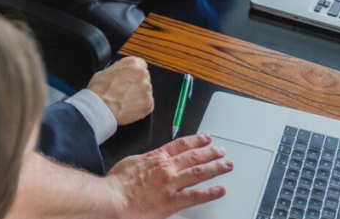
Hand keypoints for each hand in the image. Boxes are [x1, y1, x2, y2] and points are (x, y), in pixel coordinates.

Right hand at [86, 57, 153, 125]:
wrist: (100, 108)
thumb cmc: (98, 91)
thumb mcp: (104, 72)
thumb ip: (117, 70)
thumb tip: (119, 73)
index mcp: (132, 63)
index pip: (141, 64)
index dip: (135, 73)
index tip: (131, 79)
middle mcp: (142, 73)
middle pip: (145, 78)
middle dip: (137, 85)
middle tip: (126, 92)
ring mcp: (147, 89)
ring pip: (146, 92)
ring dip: (139, 96)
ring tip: (125, 102)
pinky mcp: (149, 103)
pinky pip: (147, 105)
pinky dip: (140, 108)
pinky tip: (129, 109)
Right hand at [104, 134, 233, 218]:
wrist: (113, 197)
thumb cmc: (117, 183)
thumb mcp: (130, 163)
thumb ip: (145, 161)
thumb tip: (150, 160)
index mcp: (156, 157)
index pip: (181, 145)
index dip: (196, 140)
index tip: (206, 138)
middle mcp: (167, 167)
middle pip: (194, 156)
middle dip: (210, 152)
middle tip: (222, 151)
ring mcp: (171, 183)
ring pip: (199, 172)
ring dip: (215, 167)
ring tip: (227, 165)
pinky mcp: (172, 201)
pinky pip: (196, 196)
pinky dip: (210, 192)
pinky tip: (220, 190)